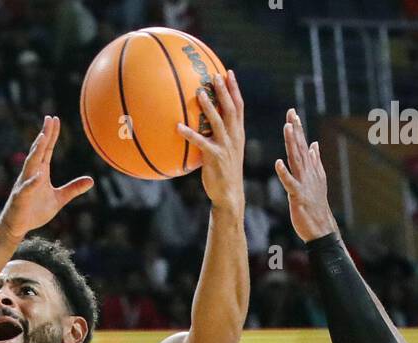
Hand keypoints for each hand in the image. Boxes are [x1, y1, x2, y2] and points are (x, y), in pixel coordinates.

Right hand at [0, 116, 92, 241]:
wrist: (18, 226)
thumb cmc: (36, 211)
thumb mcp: (59, 199)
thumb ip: (73, 189)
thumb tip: (91, 180)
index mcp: (41, 171)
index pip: (46, 149)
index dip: (51, 135)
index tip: (55, 119)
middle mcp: (32, 174)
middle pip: (38, 151)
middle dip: (44, 135)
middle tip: (49, 119)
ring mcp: (25, 184)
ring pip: (31, 164)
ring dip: (36, 151)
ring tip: (42, 137)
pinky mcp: (21, 198)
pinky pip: (27, 188)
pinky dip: (33, 182)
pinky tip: (39, 176)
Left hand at [178, 70, 244, 212]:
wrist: (230, 194)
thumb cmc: (224, 173)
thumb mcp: (227, 151)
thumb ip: (219, 135)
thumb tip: (204, 123)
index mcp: (238, 133)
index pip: (239, 106)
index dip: (235, 89)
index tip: (229, 73)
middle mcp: (234, 137)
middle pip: (231, 109)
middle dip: (224, 91)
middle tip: (215, 75)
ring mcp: (225, 147)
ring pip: (218, 122)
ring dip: (209, 106)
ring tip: (199, 92)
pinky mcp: (214, 157)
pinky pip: (200, 143)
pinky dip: (189, 134)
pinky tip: (178, 127)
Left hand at [274, 108, 337, 242]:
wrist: (321, 226)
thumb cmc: (316, 204)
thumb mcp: (317, 179)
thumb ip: (315, 161)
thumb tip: (315, 144)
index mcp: (310, 169)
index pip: (304, 145)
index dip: (298, 129)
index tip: (293, 113)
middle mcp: (308, 172)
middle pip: (300, 147)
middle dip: (295, 129)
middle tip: (291, 113)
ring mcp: (303, 183)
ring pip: (296, 159)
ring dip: (292, 143)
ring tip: (287, 127)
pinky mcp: (298, 195)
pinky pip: (290, 182)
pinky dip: (284, 173)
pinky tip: (278, 162)